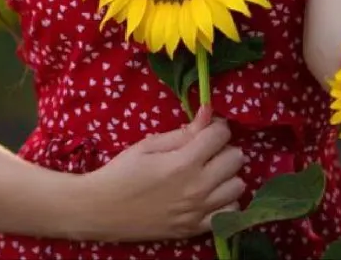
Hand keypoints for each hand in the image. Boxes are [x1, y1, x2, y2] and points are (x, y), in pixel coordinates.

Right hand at [78, 105, 246, 242]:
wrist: (102, 209)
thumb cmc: (123, 171)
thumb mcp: (150, 144)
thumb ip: (183, 132)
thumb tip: (209, 112)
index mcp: (184, 163)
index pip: (222, 135)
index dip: (216, 126)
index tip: (206, 128)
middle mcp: (197, 188)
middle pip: (236, 158)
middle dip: (223, 148)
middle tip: (206, 149)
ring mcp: (199, 212)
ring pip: (238, 186)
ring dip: (227, 175)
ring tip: (209, 171)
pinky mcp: (195, 229)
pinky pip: (229, 213)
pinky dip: (225, 201)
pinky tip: (210, 194)